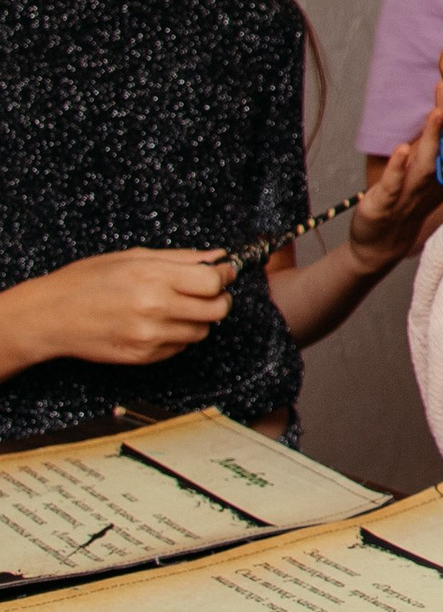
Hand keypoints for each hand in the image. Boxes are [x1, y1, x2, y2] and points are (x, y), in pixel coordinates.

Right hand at [0, 249, 232, 379]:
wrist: (48, 316)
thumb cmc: (84, 282)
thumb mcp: (132, 257)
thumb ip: (180, 258)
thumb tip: (217, 255)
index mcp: (153, 278)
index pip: (214, 281)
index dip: (223, 275)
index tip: (221, 272)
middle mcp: (154, 308)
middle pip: (218, 309)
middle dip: (218, 298)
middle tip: (205, 291)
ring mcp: (149, 335)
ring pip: (202, 331)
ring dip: (198, 318)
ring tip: (175, 307)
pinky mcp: (143, 356)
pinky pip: (181, 346)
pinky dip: (178, 335)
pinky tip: (158, 323)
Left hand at [344, 91, 442, 272]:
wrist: (379, 246)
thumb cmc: (403, 208)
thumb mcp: (421, 178)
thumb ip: (436, 151)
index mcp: (440, 176)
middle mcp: (429, 184)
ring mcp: (408, 195)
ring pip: (424, 166)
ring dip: (431, 140)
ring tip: (436, 114)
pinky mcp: (384, 205)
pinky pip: (392, 185)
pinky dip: (397, 167)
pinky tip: (402, 149)